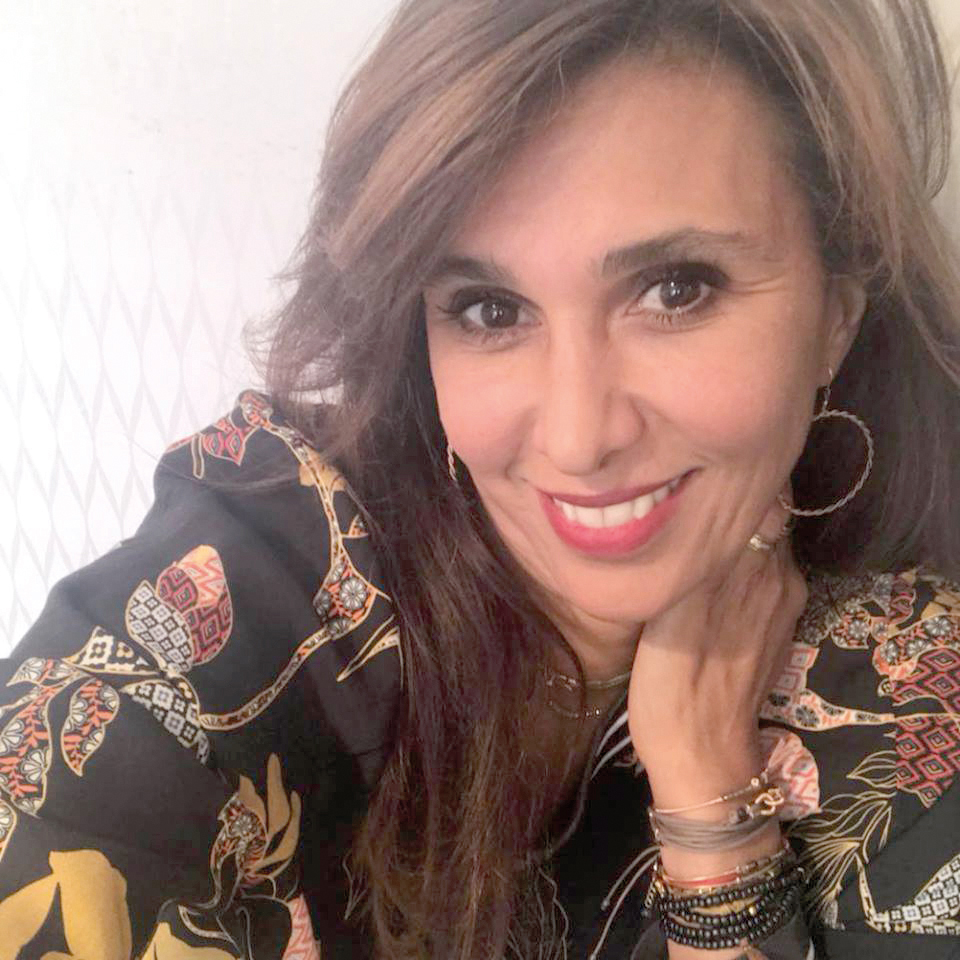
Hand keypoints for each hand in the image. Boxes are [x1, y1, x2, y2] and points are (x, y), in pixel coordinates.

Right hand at [627, 495, 806, 808]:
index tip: (694, 473)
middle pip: (766, 514)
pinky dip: (743, 562)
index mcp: (756, 566)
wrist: (702, 753)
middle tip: (688, 497)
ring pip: (765, 543)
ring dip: (736, 532)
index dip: (731, 478)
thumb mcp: (671, 609)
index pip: (763, 494)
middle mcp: (780, 576)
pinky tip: (711, 573)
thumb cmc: (671, 683)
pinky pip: (766, 573)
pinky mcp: (780, 625)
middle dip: (733, 500)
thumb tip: (711, 499)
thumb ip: (699, 551)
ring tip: (694, 531)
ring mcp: (783, 601)